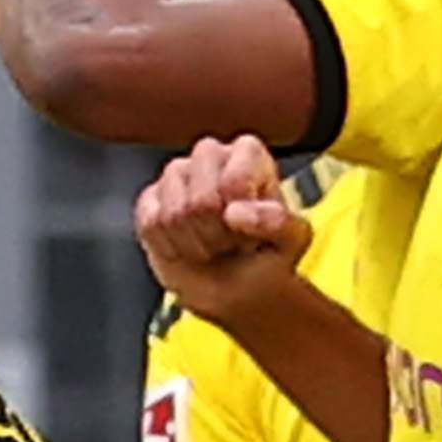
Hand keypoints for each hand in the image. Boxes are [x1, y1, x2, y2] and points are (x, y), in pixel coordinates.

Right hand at [134, 135, 310, 327]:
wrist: (237, 288)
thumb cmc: (266, 256)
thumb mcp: (292, 241)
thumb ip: (278, 222)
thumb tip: (235, 213)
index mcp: (248, 153)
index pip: (234, 183)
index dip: (242, 221)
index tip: (252, 233)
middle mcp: (210, 155)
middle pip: (201, 201)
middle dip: (217, 236)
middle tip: (230, 243)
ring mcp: (176, 176)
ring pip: (173, 215)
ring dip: (195, 246)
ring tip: (211, 246)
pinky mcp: (150, 200)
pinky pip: (151, 225)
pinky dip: (170, 248)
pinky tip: (186, 248)